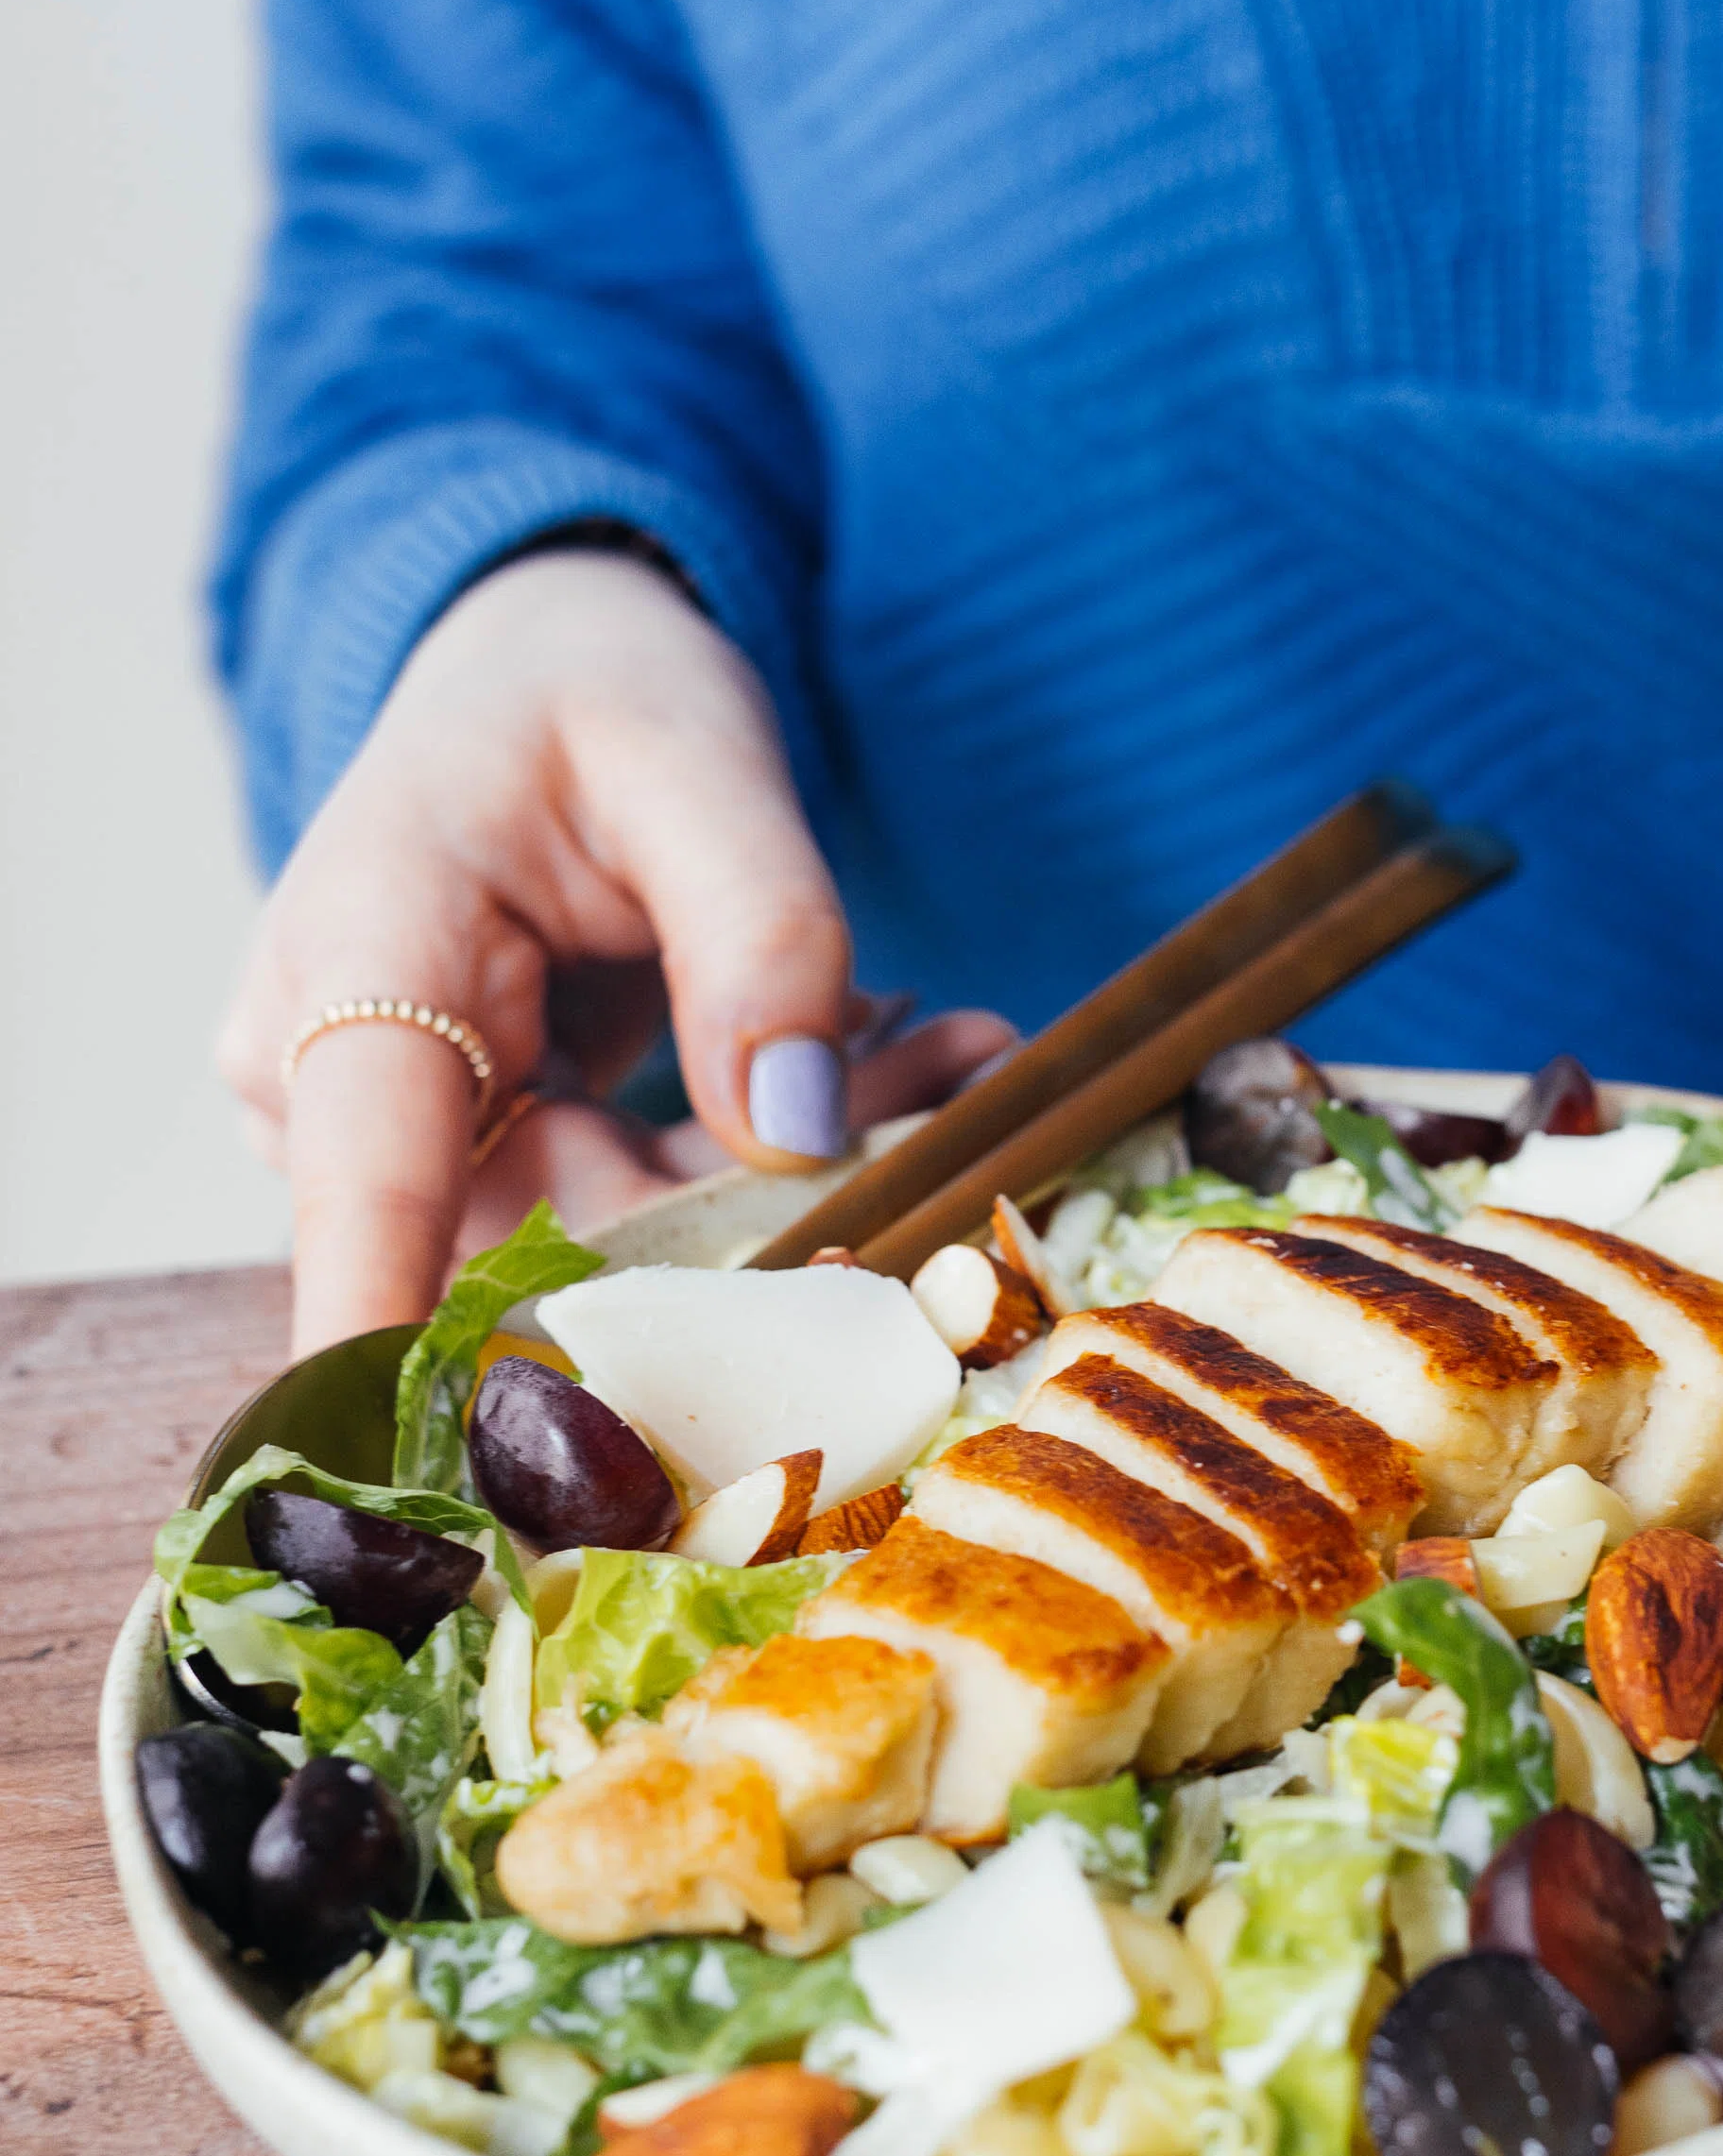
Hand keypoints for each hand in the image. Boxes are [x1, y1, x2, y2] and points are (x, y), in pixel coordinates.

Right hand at [221, 551, 1010, 1352]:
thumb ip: (757, 926)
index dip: (411, 1346)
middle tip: (949, 1097)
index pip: (366, 1187)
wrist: (538, 664)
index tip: (475, 1491)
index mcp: (362, 947)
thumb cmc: (590, 688)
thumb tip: (802, 1124)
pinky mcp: (474, 1155)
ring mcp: (397, 1130)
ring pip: (604, 1239)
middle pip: (535, 1239)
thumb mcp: (697, 753)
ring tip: (946, 1054)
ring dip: (785, 1170)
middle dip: (753, 1205)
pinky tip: (888, 1058)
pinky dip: (758, 1149)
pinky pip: (626, 1210)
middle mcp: (338, 1070)